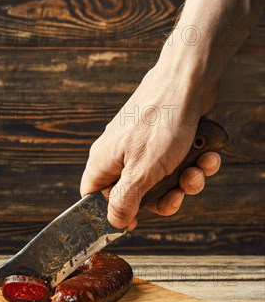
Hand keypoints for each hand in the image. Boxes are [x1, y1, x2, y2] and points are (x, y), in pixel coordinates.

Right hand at [80, 63, 220, 230]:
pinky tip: (206, 155)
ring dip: (185, 180)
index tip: (133, 222)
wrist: (189, 79)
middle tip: (177, 193)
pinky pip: (176, 162)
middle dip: (162, 197)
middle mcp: (120, 154)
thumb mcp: (142, 172)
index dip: (111, 213)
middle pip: (135, 193)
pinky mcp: (164, 138)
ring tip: (198, 169)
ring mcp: (143, 146)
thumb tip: (114, 222)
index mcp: (104, 161)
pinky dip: (194, 162)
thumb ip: (125, 200)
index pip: (93, 197)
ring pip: (161, 179)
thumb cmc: (161, 122)